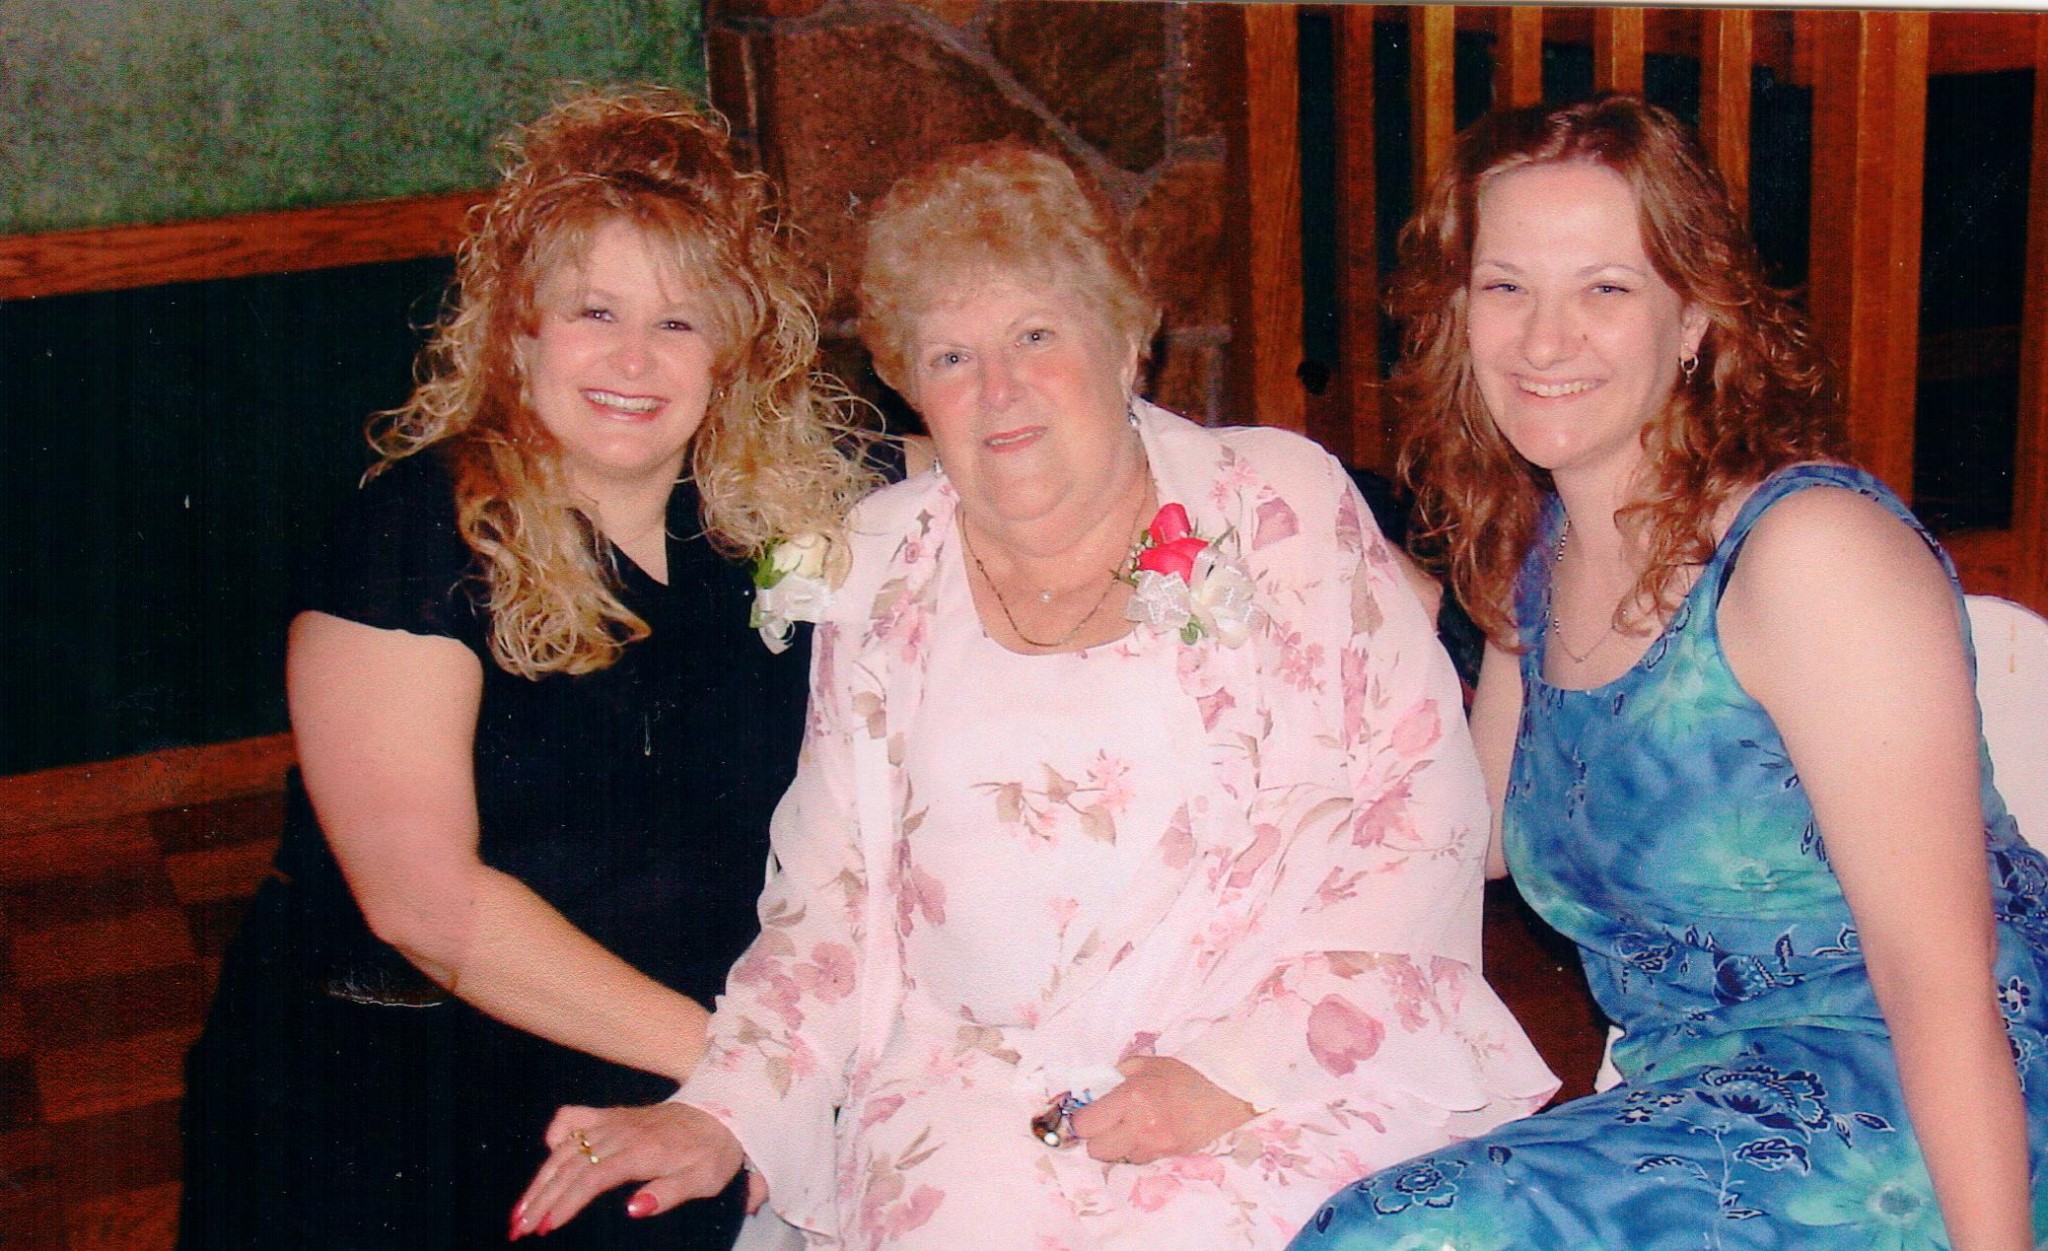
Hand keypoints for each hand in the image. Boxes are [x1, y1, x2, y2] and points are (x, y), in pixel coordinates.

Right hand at [510, 1101, 744, 1238]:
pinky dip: (556, 1135)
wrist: (723, 1112)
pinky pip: (575, 1118)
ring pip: (566, 1148)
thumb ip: (669, 1194)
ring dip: (539, 1178)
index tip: (547, 1227)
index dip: (567, 1203)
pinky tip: (547, 1155)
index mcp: (643, 1151)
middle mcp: (622, 1132)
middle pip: (571, 1165)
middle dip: (541, 1198)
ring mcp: (614, 1121)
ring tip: (520, 1209)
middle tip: (518, 1228)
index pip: (593, 1178)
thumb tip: (632, 1209)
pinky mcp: (612, 1115)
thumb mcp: (703, 1180)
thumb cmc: (712, 1153)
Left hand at [1066, 1056, 1256, 1164]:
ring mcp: (1155, 1146)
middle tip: (1106, 1125)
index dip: (1082, 1121)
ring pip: (1117, 1159)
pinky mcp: (1168, 1157)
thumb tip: (1093, 1090)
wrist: (1224, 1092)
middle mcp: (1139, 1126)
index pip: (1086, 1124)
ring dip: (1117, 1147)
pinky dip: (1137, 1151)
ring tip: (1129, 1130)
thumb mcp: (1145, 1064)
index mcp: (1130, 1097)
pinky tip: (1146, 1136)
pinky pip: (1139, 1161)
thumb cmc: (1183, 1074)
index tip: (1088, 1115)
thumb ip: (1116, 1075)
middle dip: (1096, 1138)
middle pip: (1096, 1151)